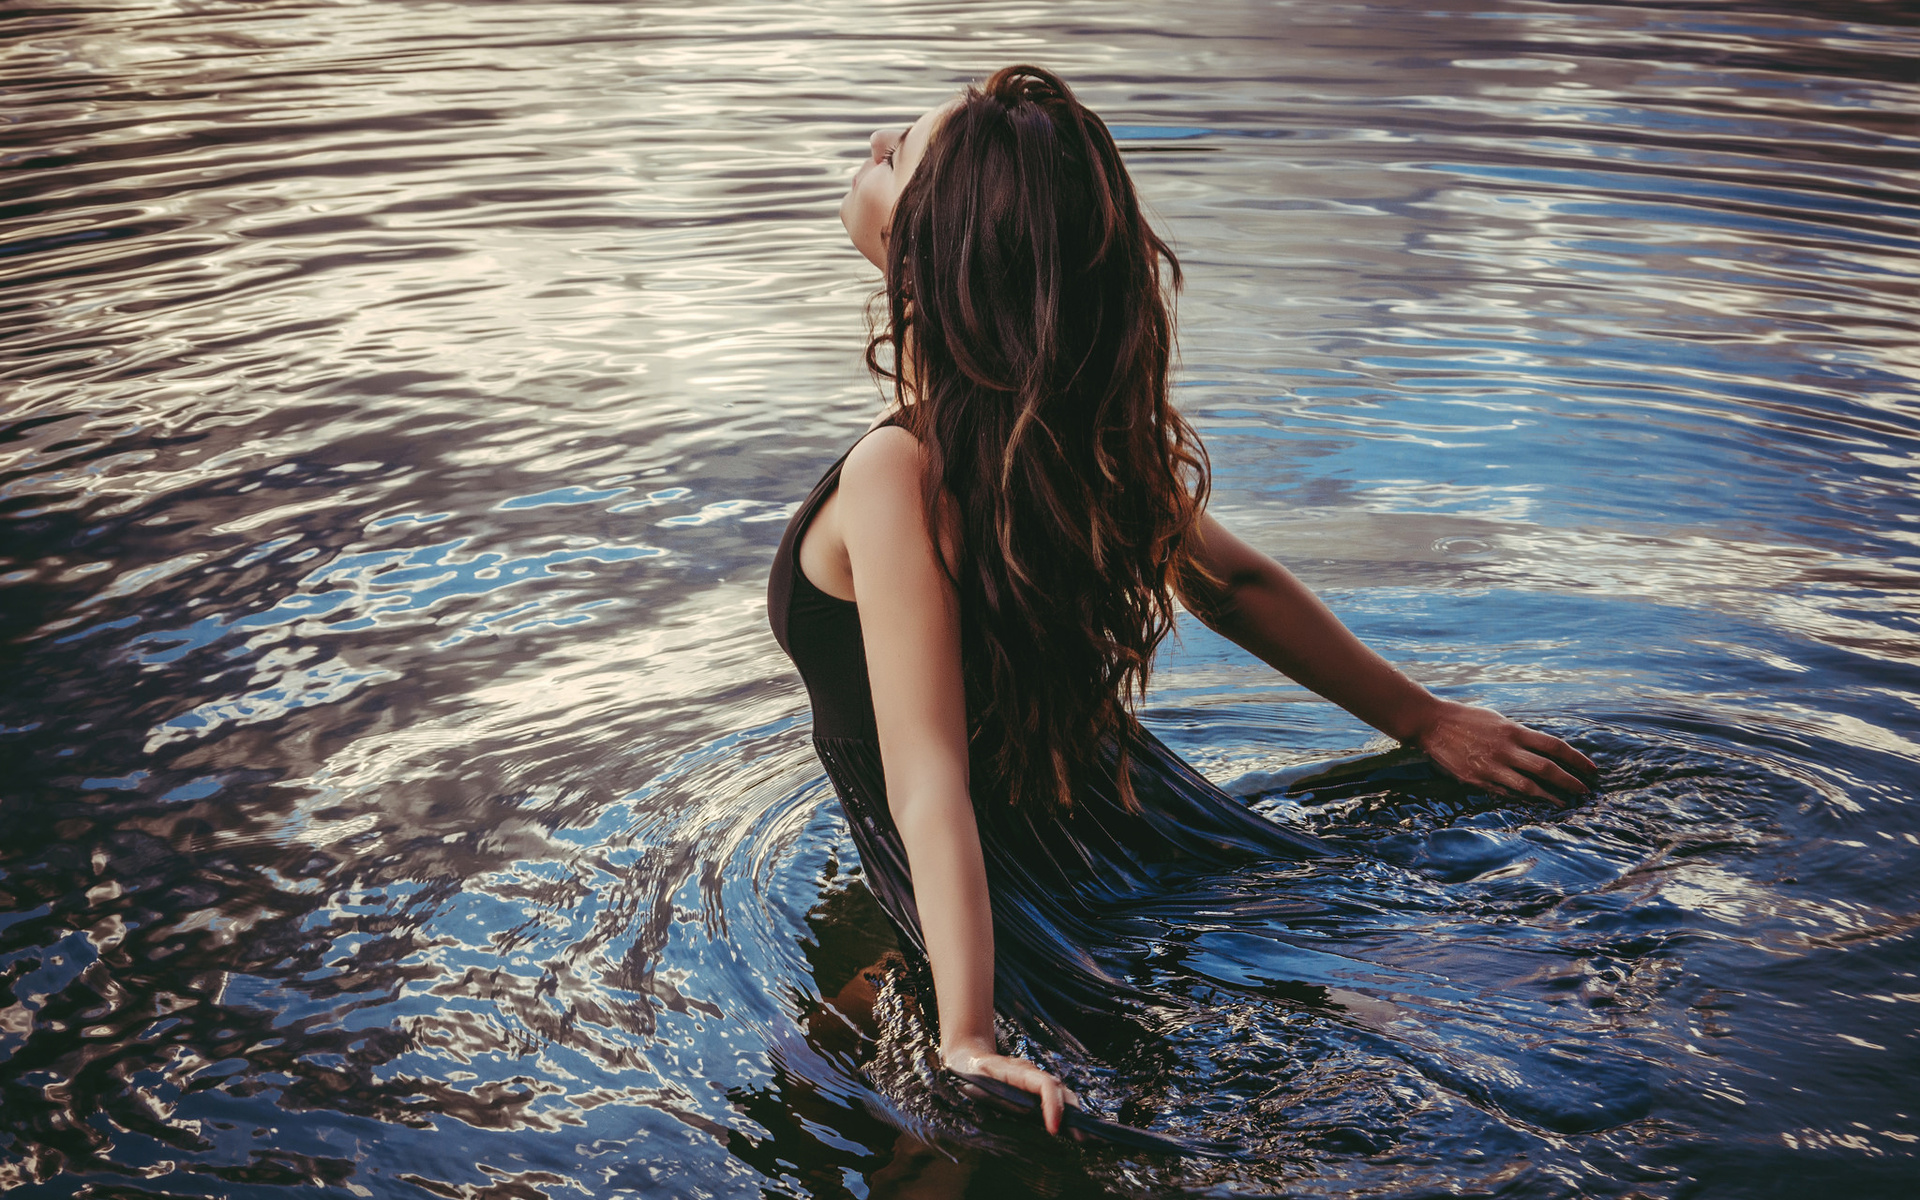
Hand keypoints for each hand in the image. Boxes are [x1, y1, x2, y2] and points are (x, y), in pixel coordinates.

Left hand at [943, 1039, 1080, 1134]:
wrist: (967, 1056)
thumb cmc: (970, 1072)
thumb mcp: (977, 1084)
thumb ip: (999, 1097)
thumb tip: (1026, 1112)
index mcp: (1017, 1071)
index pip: (1044, 1084)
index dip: (1053, 1105)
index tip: (1054, 1129)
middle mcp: (1030, 1073)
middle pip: (1059, 1088)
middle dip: (1072, 1112)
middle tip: (1081, 1138)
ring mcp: (1033, 1079)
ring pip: (1060, 1092)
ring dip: (1072, 1113)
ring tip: (1083, 1135)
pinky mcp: (1032, 1088)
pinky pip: (1053, 1097)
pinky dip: (1064, 1111)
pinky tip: (1070, 1128)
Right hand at [1410, 700, 1597, 805]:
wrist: (1430, 723)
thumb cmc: (1466, 719)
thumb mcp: (1498, 721)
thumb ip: (1519, 736)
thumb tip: (1541, 752)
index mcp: (1513, 730)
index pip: (1554, 746)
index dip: (1576, 758)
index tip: (1591, 769)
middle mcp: (1505, 749)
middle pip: (1547, 768)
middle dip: (1570, 781)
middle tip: (1584, 791)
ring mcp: (1491, 766)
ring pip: (1529, 787)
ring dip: (1549, 797)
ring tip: (1563, 803)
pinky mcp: (1476, 779)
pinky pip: (1505, 792)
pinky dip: (1522, 798)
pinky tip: (1532, 801)